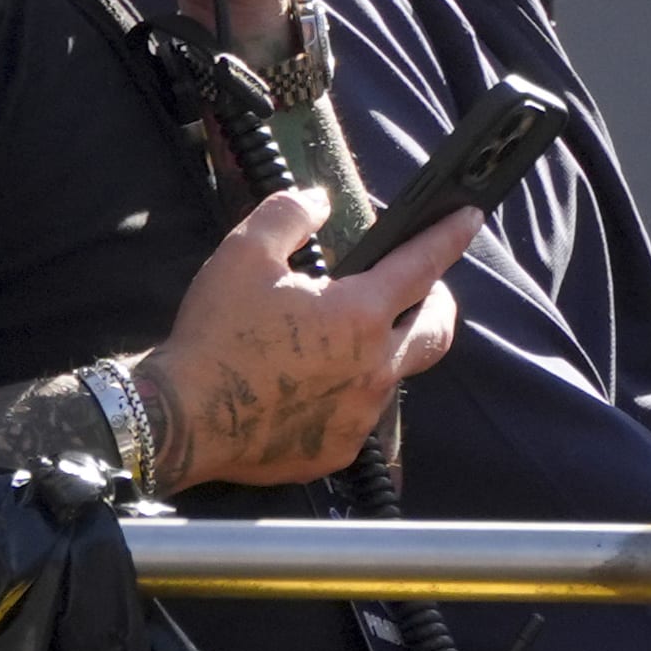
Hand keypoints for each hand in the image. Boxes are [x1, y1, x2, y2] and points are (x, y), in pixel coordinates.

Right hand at [134, 187, 477, 490]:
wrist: (181, 420)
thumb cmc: (214, 336)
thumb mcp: (244, 255)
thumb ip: (289, 215)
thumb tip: (318, 201)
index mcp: (360, 314)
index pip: (423, 265)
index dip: (450, 236)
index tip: (470, 218)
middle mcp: (374, 366)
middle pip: (435, 330)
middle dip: (437, 303)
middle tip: (419, 290)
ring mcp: (360, 414)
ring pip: (395, 374)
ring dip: (384, 350)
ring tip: (346, 338)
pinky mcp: (337, 449)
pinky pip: (358, 416)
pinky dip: (347, 393)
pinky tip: (313, 385)